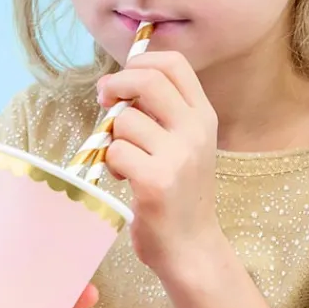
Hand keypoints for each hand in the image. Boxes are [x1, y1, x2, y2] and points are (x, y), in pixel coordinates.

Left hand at [99, 51, 221, 277]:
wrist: (191, 246)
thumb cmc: (179, 191)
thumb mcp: (184, 143)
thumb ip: (160, 111)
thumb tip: (116, 83)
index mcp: (203, 115)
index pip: (174, 63)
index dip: (141, 60)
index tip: (124, 78)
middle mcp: (196, 131)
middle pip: (147, 80)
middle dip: (116, 84)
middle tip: (105, 99)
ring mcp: (178, 156)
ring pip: (124, 121)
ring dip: (113, 138)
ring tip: (125, 159)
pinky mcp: (155, 181)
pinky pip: (115, 151)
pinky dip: (110, 163)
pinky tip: (124, 178)